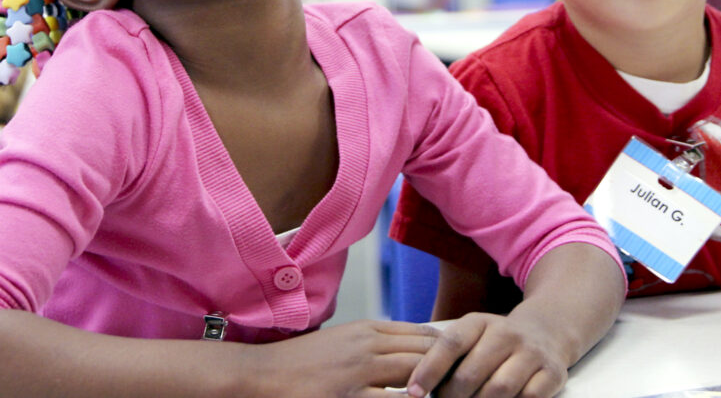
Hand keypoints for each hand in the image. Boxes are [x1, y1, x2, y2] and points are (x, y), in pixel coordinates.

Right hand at [253, 319, 440, 397]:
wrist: (259, 375)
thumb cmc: (300, 362)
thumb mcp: (342, 341)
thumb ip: (374, 342)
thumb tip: (409, 350)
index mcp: (367, 329)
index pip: (422, 333)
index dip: (445, 349)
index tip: (458, 362)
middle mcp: (367, 346)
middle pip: (425, 352)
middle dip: (446, 368)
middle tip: (461, 382)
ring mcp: (358, 373)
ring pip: (415, 374)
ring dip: (434, 387)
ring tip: (448, 395)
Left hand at [405, 312, 568, 397]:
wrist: (546, 332)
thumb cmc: (494, 343)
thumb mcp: (471, 337)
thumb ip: (446, 356)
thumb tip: (417, 387)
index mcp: (480, 322)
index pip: (451, 343)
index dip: (429, 369)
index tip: (414, 391)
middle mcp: (507, 333)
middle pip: (471, 373)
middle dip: (453, 396)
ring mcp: (531, 353)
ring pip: (499, 388)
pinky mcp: (551, 373)